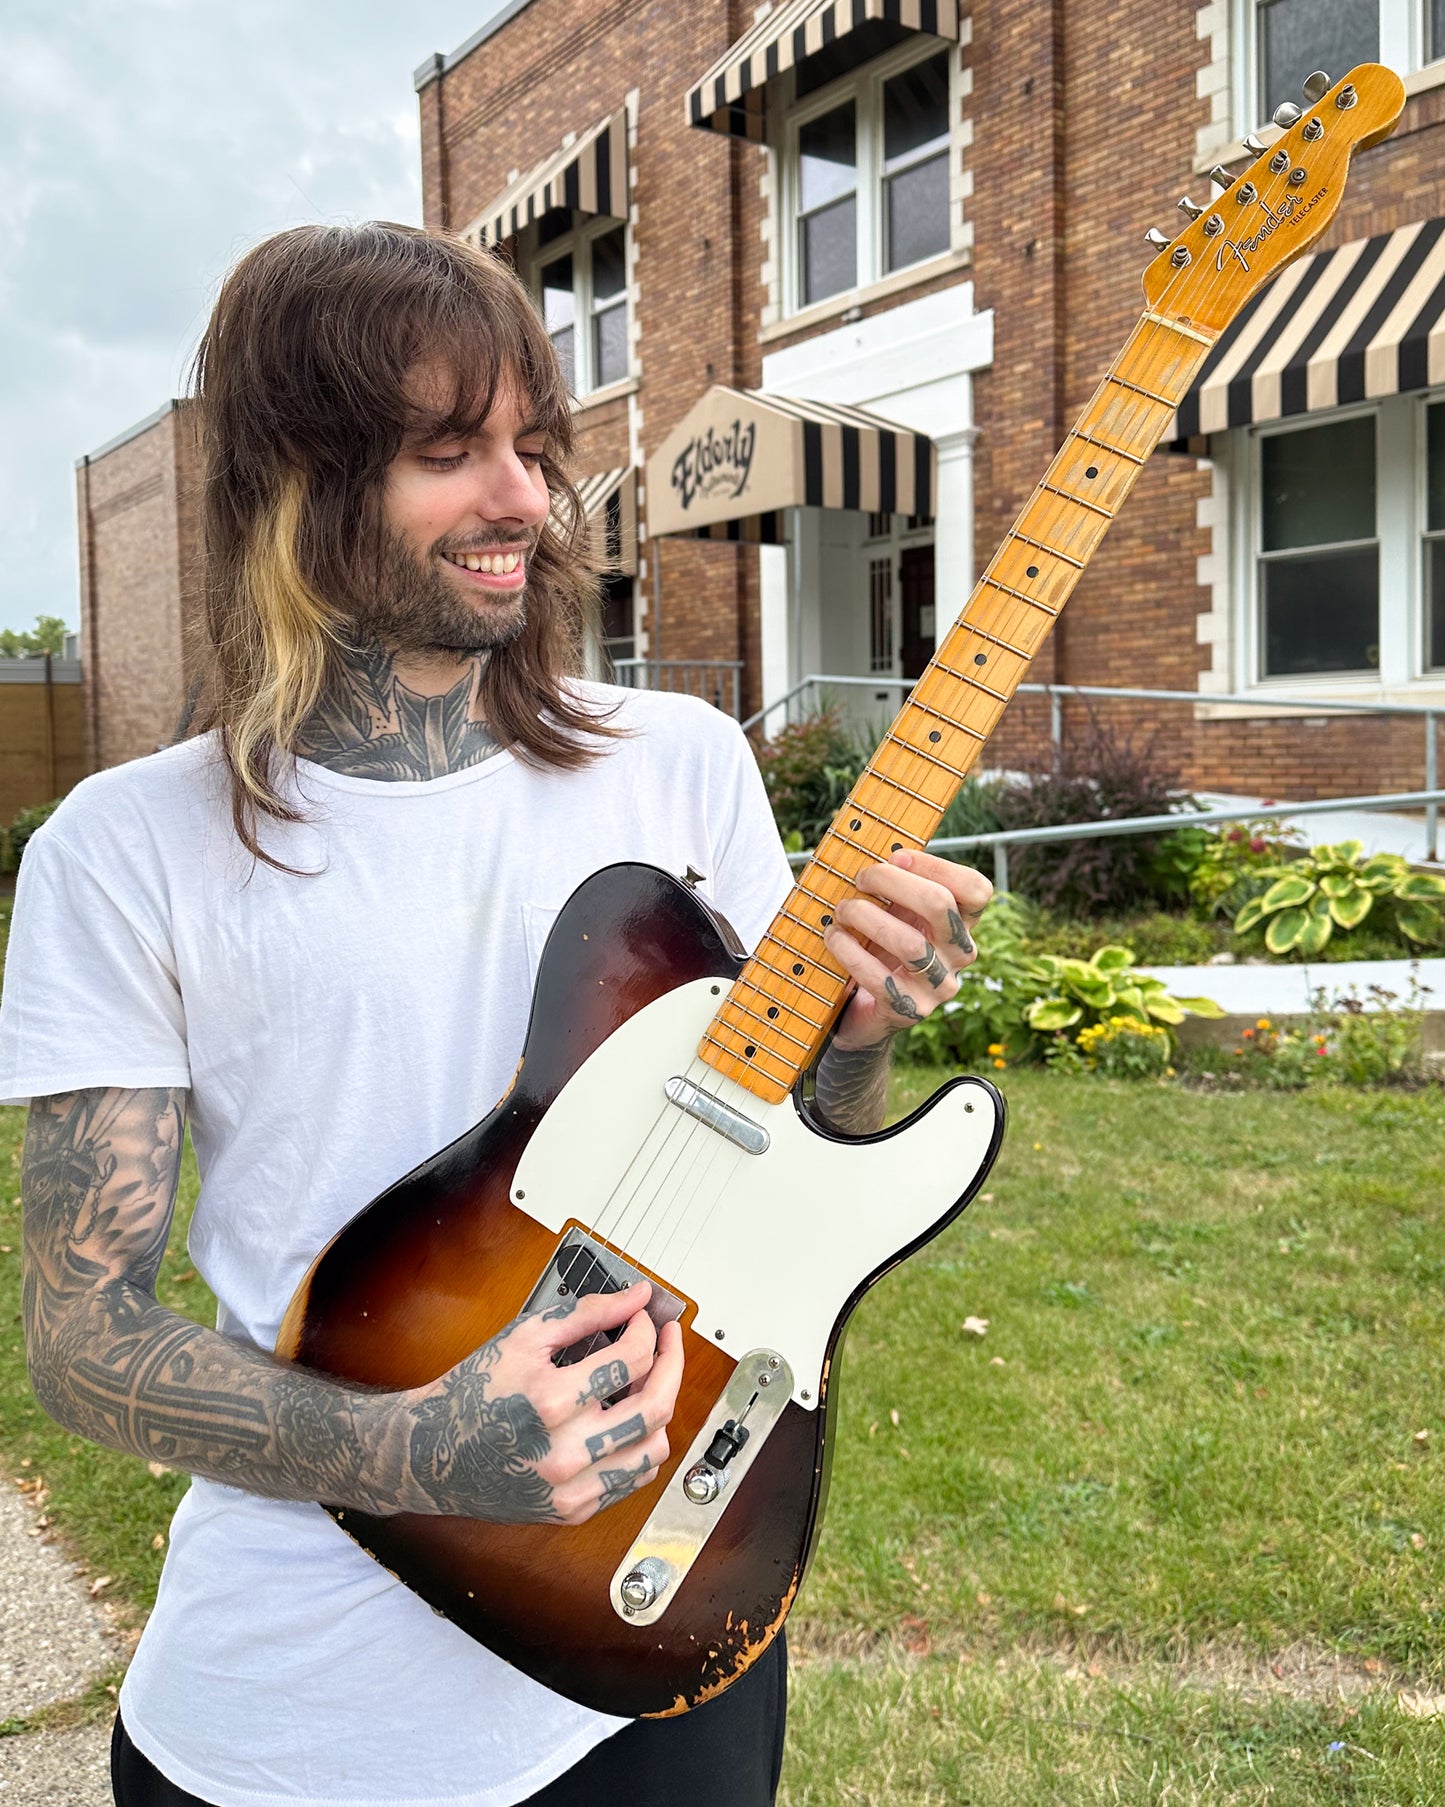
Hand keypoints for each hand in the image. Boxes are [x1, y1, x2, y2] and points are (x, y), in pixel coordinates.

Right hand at [400, 1280, 681, 1525]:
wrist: (433, 1452)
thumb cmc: (475, 1391)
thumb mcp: (524, 1338)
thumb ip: (587, 1313)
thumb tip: (638, 1296)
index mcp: (551, 1400)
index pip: (632, 1360)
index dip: (646, 1331)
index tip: (644, 1319)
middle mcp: (565, 1451)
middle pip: (656, 1407)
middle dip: (672, 1364)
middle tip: (668, 1342)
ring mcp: (572, 1488)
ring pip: (654, 1448)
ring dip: (661, 1407)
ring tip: (644, 1382)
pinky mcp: (574, 1511)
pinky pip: (633, 1478)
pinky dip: (641, 1443)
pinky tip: (626, 1418)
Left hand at [823, 850, 991, 1049]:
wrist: (864, 1011)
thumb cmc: (879, 947)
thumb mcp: (896, 913)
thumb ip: (897, 887)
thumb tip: (882, 857)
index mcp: (962, 924)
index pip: (976, 889)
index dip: (936, 865)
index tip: (896, 857)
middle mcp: (959, 954)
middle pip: (939, 905)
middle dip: (892, 882)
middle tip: (860, 879)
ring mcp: (937, 986)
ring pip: (910, 943)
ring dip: (867, 918)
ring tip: (842, 910)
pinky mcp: (909, 1010)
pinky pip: (880, 978)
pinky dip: (851, 952)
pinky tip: (834, 937)